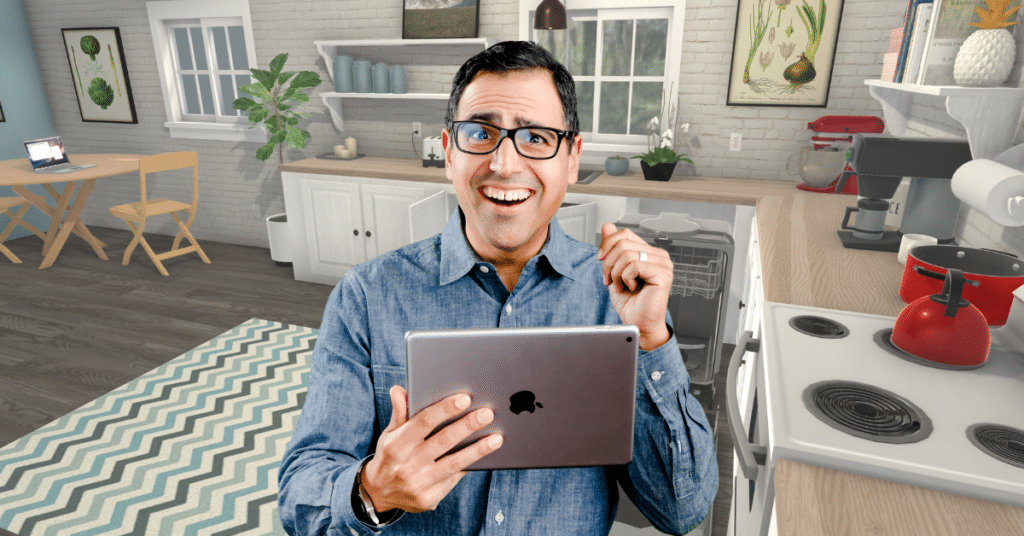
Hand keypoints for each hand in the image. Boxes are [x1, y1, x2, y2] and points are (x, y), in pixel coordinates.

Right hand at [361, 385, 502, 513]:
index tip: (464, 398)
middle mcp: (406, 465)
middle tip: (487, 413)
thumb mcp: (389, 434)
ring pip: (453, 463)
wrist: (379, 493)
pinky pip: (454, 479)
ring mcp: (418, 484)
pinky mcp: (428, 499)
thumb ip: (399, 413)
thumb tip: (399, 390)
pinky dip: (470, 466)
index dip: (444, 409)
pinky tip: (486, 455)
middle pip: (442, 441)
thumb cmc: (391, 456)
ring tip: (497, 438)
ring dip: (477, 450)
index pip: (422, 423)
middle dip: (467, 426)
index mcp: (395, 445)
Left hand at [597, 223, 672, 350]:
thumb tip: (607, 225)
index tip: (600, 260)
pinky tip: (632, 288)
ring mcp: (663, 264)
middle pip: (623, 243)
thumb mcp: (615, 271)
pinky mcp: (663, 274)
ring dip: (616, 273)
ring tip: (620, 286)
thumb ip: (613, 248)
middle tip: (609, 280)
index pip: (625, 234)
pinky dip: (625, 278)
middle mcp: (659, 256)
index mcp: (649, 252)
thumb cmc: (631, 302)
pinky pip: (634, 265)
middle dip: (608, 263)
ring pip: (627, 254)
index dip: (608, 244)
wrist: (638, 324)